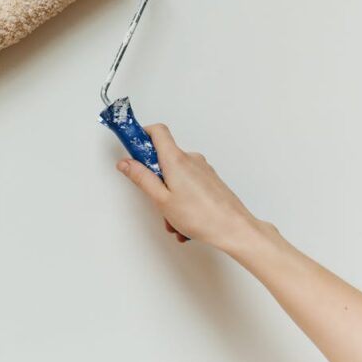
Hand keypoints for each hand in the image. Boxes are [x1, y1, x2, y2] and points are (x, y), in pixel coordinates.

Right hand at [115, 124, 258, 251]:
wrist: (236, 229)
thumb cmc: (203, 217)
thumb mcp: (161, 199)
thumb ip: (141, 178)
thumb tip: (126, 163)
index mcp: (176, 159)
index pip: (157, 131)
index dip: (141, 135)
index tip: (131, 146)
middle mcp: (191, 159)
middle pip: (163, 157)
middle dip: (154, 178)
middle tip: (154, 197)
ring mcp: (202, 170)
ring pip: (176, 175)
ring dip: (169, 195)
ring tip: (172, 218)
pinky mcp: (210, 180)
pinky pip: (188, 184)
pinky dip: (182, 199)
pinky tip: (184, 220)